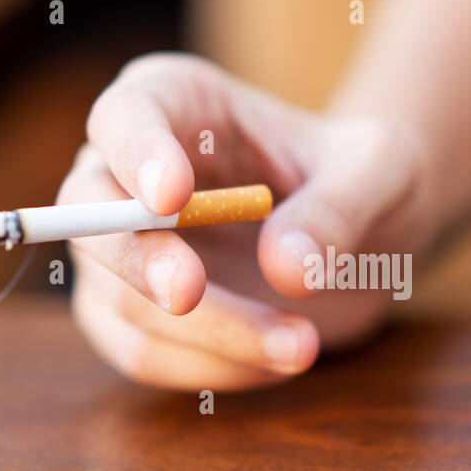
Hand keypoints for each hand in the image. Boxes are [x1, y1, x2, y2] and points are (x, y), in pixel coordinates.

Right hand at [57, 53, 432, 390]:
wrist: (368, 237)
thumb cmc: (364, 178)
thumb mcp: (380, 173)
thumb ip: (339, 208)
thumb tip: (287, 269)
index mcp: (178, 102)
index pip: (126, 117)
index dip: (137, 154)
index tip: (172, 198)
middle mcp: (128, 173)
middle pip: (89, 215)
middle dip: (139, 261)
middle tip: (190, 294)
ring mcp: (122, 251)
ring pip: (119, 302)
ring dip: (205, 335)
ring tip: (301, 345)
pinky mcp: (136, 317)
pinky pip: (144, 355)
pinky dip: (208, 368)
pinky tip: (276, 359)